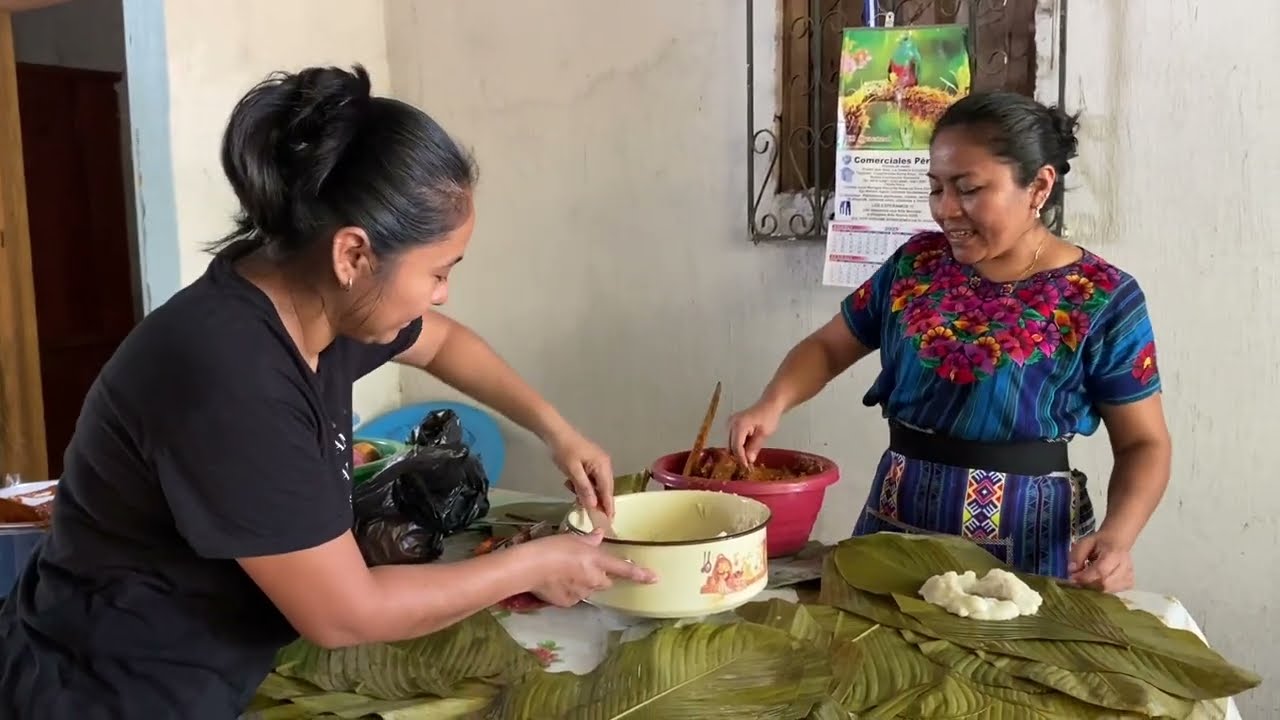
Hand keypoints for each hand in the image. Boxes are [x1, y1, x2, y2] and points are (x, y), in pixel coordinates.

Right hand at [527, 530, 656, 606]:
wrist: (529, 567)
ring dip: (583, 583)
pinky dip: (569, 591)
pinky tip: (555, 583)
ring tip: (563, 573)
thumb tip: (599, 536)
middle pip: (606, 581)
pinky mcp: (568, 603)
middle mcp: (594, 578)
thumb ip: (588, 540)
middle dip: (602, 576)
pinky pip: (574, 597)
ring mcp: (582, 593)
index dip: (641, 574)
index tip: (655, 579)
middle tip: (586, 567)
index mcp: (597, 560)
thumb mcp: (571, 538)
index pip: (624, 569)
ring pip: (589, 589)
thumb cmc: (550, 547)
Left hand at [549, 429, 615, 515]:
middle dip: (596, 501)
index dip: (608, 507)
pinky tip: (570, 482)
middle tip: (588, 513)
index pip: (608, 491)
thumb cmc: (564, 450)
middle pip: (604, 489)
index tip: (609, 522)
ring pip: (596, 485)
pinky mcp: (590, 463)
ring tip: (571, 488)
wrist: (555, 432)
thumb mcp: (572, 471)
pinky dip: (581, 484)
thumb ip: (584, 488)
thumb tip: (593, 505)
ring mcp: (598, 463)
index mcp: (603, 466)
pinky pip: (590, 479)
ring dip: (585, 491)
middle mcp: (604, 465)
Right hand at [728, 399, 783, 465]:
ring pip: (731, 444)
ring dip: (739, 451)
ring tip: (750, 455)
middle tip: (749, 464)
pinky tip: (748, 448)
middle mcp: (731, 424)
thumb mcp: (764, 434)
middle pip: (731, 446)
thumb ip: (755, 447)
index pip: (736, 446)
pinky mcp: (732, 426)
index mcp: (739, 425)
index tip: (746, 467)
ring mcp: (730, 424)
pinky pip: (733, 440)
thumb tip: (749, 460)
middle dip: (739, 456)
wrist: (769, 405)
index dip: (741, 458)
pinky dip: (740, 446)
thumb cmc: (768, 417)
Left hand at [1068, 531, 1134, 592]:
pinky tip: (1098, 581)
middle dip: (1088, 585)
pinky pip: (1114, 592)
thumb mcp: (1084, 543)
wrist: (1117, 541)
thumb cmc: (1100, 542)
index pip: (1100, 571)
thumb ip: (1077, 556)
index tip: (1072, 579)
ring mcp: (1129, 575)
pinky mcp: (1129, 583)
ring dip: (1094, 588)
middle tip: (1077, 581)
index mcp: (1113, 553)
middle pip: (1105, 584)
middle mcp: (1125, 566)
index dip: (1085, 577)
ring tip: (1087, 580)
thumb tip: (1072, 571)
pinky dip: (1103, 589)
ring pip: (1109, 590)